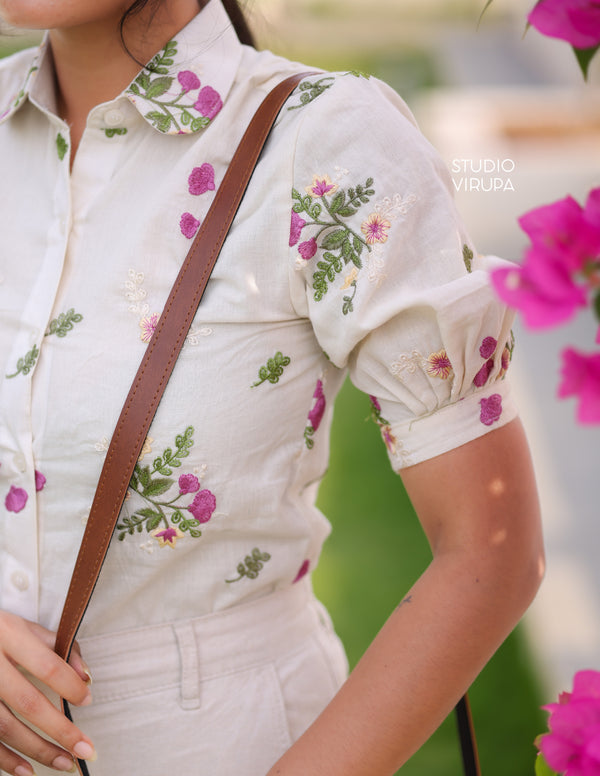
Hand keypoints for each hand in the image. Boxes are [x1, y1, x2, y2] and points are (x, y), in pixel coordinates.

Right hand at [0, 611, 95, 775]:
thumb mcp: (26, 627)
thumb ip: (58, 646)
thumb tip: (87, 676)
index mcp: (10, 635)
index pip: (47, 665)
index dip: (70, 686)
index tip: (88, 701)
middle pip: (28, 703)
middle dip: (60, 730)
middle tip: (85, 749)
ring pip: (5, 726)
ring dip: (37, 750)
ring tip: (64, 762)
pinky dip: (6, 760)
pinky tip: (27, 771)